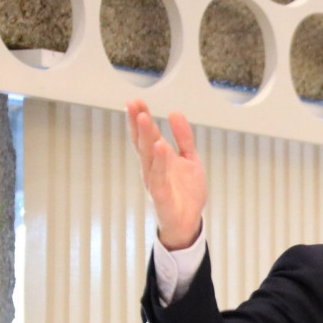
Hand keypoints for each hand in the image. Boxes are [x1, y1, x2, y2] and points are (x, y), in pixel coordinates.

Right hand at [126, 99, 206, 249]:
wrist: (189, 223)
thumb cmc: (185, 192)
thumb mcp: (189, 159)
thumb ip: (184, 138)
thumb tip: (175, 112)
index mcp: (158, 159)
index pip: (146, 135)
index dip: (140, 118)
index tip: (136, 100)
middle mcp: (152, 168)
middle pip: (142, 143)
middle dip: (137, 123)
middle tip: (133, 103)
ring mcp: (155, 182)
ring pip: (147, 157)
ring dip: (145, 137)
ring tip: (144, 119)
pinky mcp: (161, 196)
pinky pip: (158, 177)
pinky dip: (158, 162)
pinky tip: (159, 146)